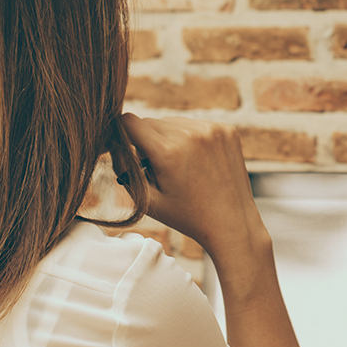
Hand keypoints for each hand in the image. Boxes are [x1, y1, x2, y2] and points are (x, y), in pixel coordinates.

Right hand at [118, 114, 272, 288]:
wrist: (232, 223)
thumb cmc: (186, 216)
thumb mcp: (146, 199)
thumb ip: (124, 167)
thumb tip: (114, 141)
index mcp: (168, 151)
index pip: (129, 122)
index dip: (121, 135)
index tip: (124, 149)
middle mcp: (191, 134)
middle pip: (151, 122)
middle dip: (147, 141)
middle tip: (157, 168)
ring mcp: (212, 129)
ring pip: (173, 122)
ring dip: (169, 138)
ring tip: (180, 167)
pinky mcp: (227, 129)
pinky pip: (195, 125)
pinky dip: (191, 138)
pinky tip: (198, 162)